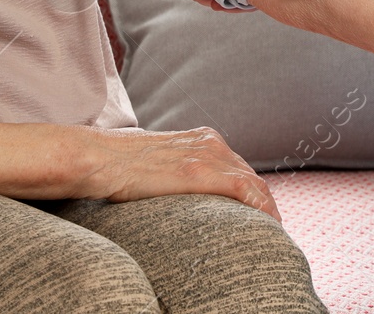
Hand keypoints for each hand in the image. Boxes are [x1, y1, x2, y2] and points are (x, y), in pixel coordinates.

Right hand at [80, 126, 279, 219]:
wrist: (98, 158)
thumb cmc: (118, 165)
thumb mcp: (158, 164)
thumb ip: (177, 172)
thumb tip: (179, 193)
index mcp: (202, 139)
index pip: (239, 168)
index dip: (253, 193)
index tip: (260, 216)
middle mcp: (210, 142)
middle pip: (252, 176)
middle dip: (265, 203)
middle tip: (272, 229)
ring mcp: (206, 155)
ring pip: (254, 183)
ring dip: (268, 209)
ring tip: (274, 234)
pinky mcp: (200, 171)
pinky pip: (244, 190)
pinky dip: (261, 208)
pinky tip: (268, 225)